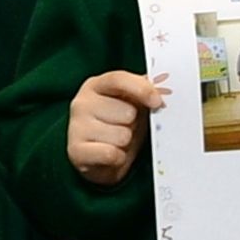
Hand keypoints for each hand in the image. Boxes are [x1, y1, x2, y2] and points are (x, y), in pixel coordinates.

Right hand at [65, 69, 168, 184]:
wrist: (97, 160)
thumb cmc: (116, 126)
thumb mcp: (130, 105)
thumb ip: (143, 92)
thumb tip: (163, 87)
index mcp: (95, 86)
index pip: (118, 79)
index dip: (141, 89)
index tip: (157, 102)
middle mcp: (82, 103)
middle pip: (127, 112)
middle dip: (133, 125)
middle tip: (125, 129)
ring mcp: (76, 127)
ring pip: (122, 136)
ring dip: (125, 144)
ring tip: (116, 144)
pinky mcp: (76, 151)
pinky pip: (111, 154)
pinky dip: (118, 158)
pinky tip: (111, 156)